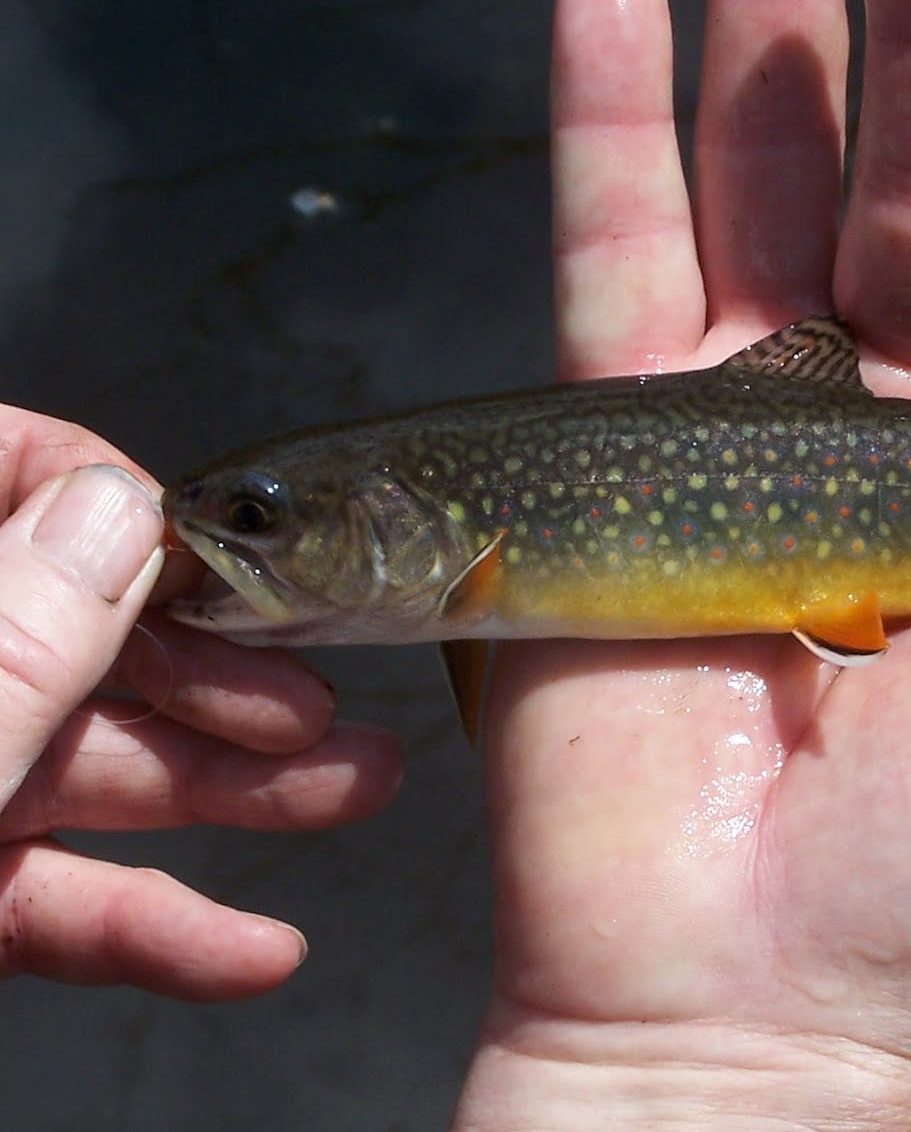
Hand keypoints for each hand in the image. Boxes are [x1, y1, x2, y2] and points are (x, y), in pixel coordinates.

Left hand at [0, 406, 403, 999]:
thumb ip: (10, 645)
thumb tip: (124, 512)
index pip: (7, 471)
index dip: (111, 493)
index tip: (216, 554)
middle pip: (86, 632)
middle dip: (226, 668)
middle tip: (322, 698)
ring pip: (99, 767)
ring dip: (236, 790)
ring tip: (362, 787)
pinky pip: (63, 901)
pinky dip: (160, 929)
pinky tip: (256, 951)